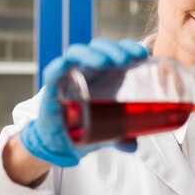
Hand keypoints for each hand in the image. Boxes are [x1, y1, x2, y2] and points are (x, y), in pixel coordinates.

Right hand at [20, 38, 148, 166]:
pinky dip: (60, 66)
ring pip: (77, 53)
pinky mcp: (53, 87)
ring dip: (91, 53)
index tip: (141, 55)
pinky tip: (67, 64)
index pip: (118, 52)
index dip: (129, 48)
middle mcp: (88, 70)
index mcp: (106, 75)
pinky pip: (54, 72)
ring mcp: (69, 75)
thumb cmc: (88, 128)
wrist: (60, 143)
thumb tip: (133, 147)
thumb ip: (123, 137)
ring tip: (105, 62)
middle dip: (114, 49)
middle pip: (99, 48)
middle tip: (126, 59)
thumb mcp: (110, 133)